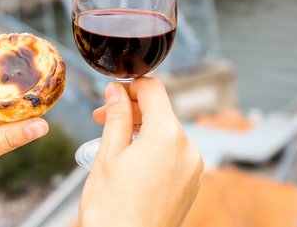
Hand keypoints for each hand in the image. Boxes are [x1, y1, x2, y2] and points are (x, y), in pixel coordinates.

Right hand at [79, 78, 202, 226]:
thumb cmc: (112, 210)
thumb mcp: (108, 155)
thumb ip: (117, 117)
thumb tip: (116, 91)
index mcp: (167, 135)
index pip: (154, 90)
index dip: (130, 86)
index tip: (111, 94)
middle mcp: (188, 149)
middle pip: (161, 112)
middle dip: (133, 111)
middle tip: (103, 119)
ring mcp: (193, 169)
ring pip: (168, 133)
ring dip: (142, 131)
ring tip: (115, 144)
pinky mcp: (191, 184)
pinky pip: (174, 155)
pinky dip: (155, 150)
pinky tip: (132, 162)